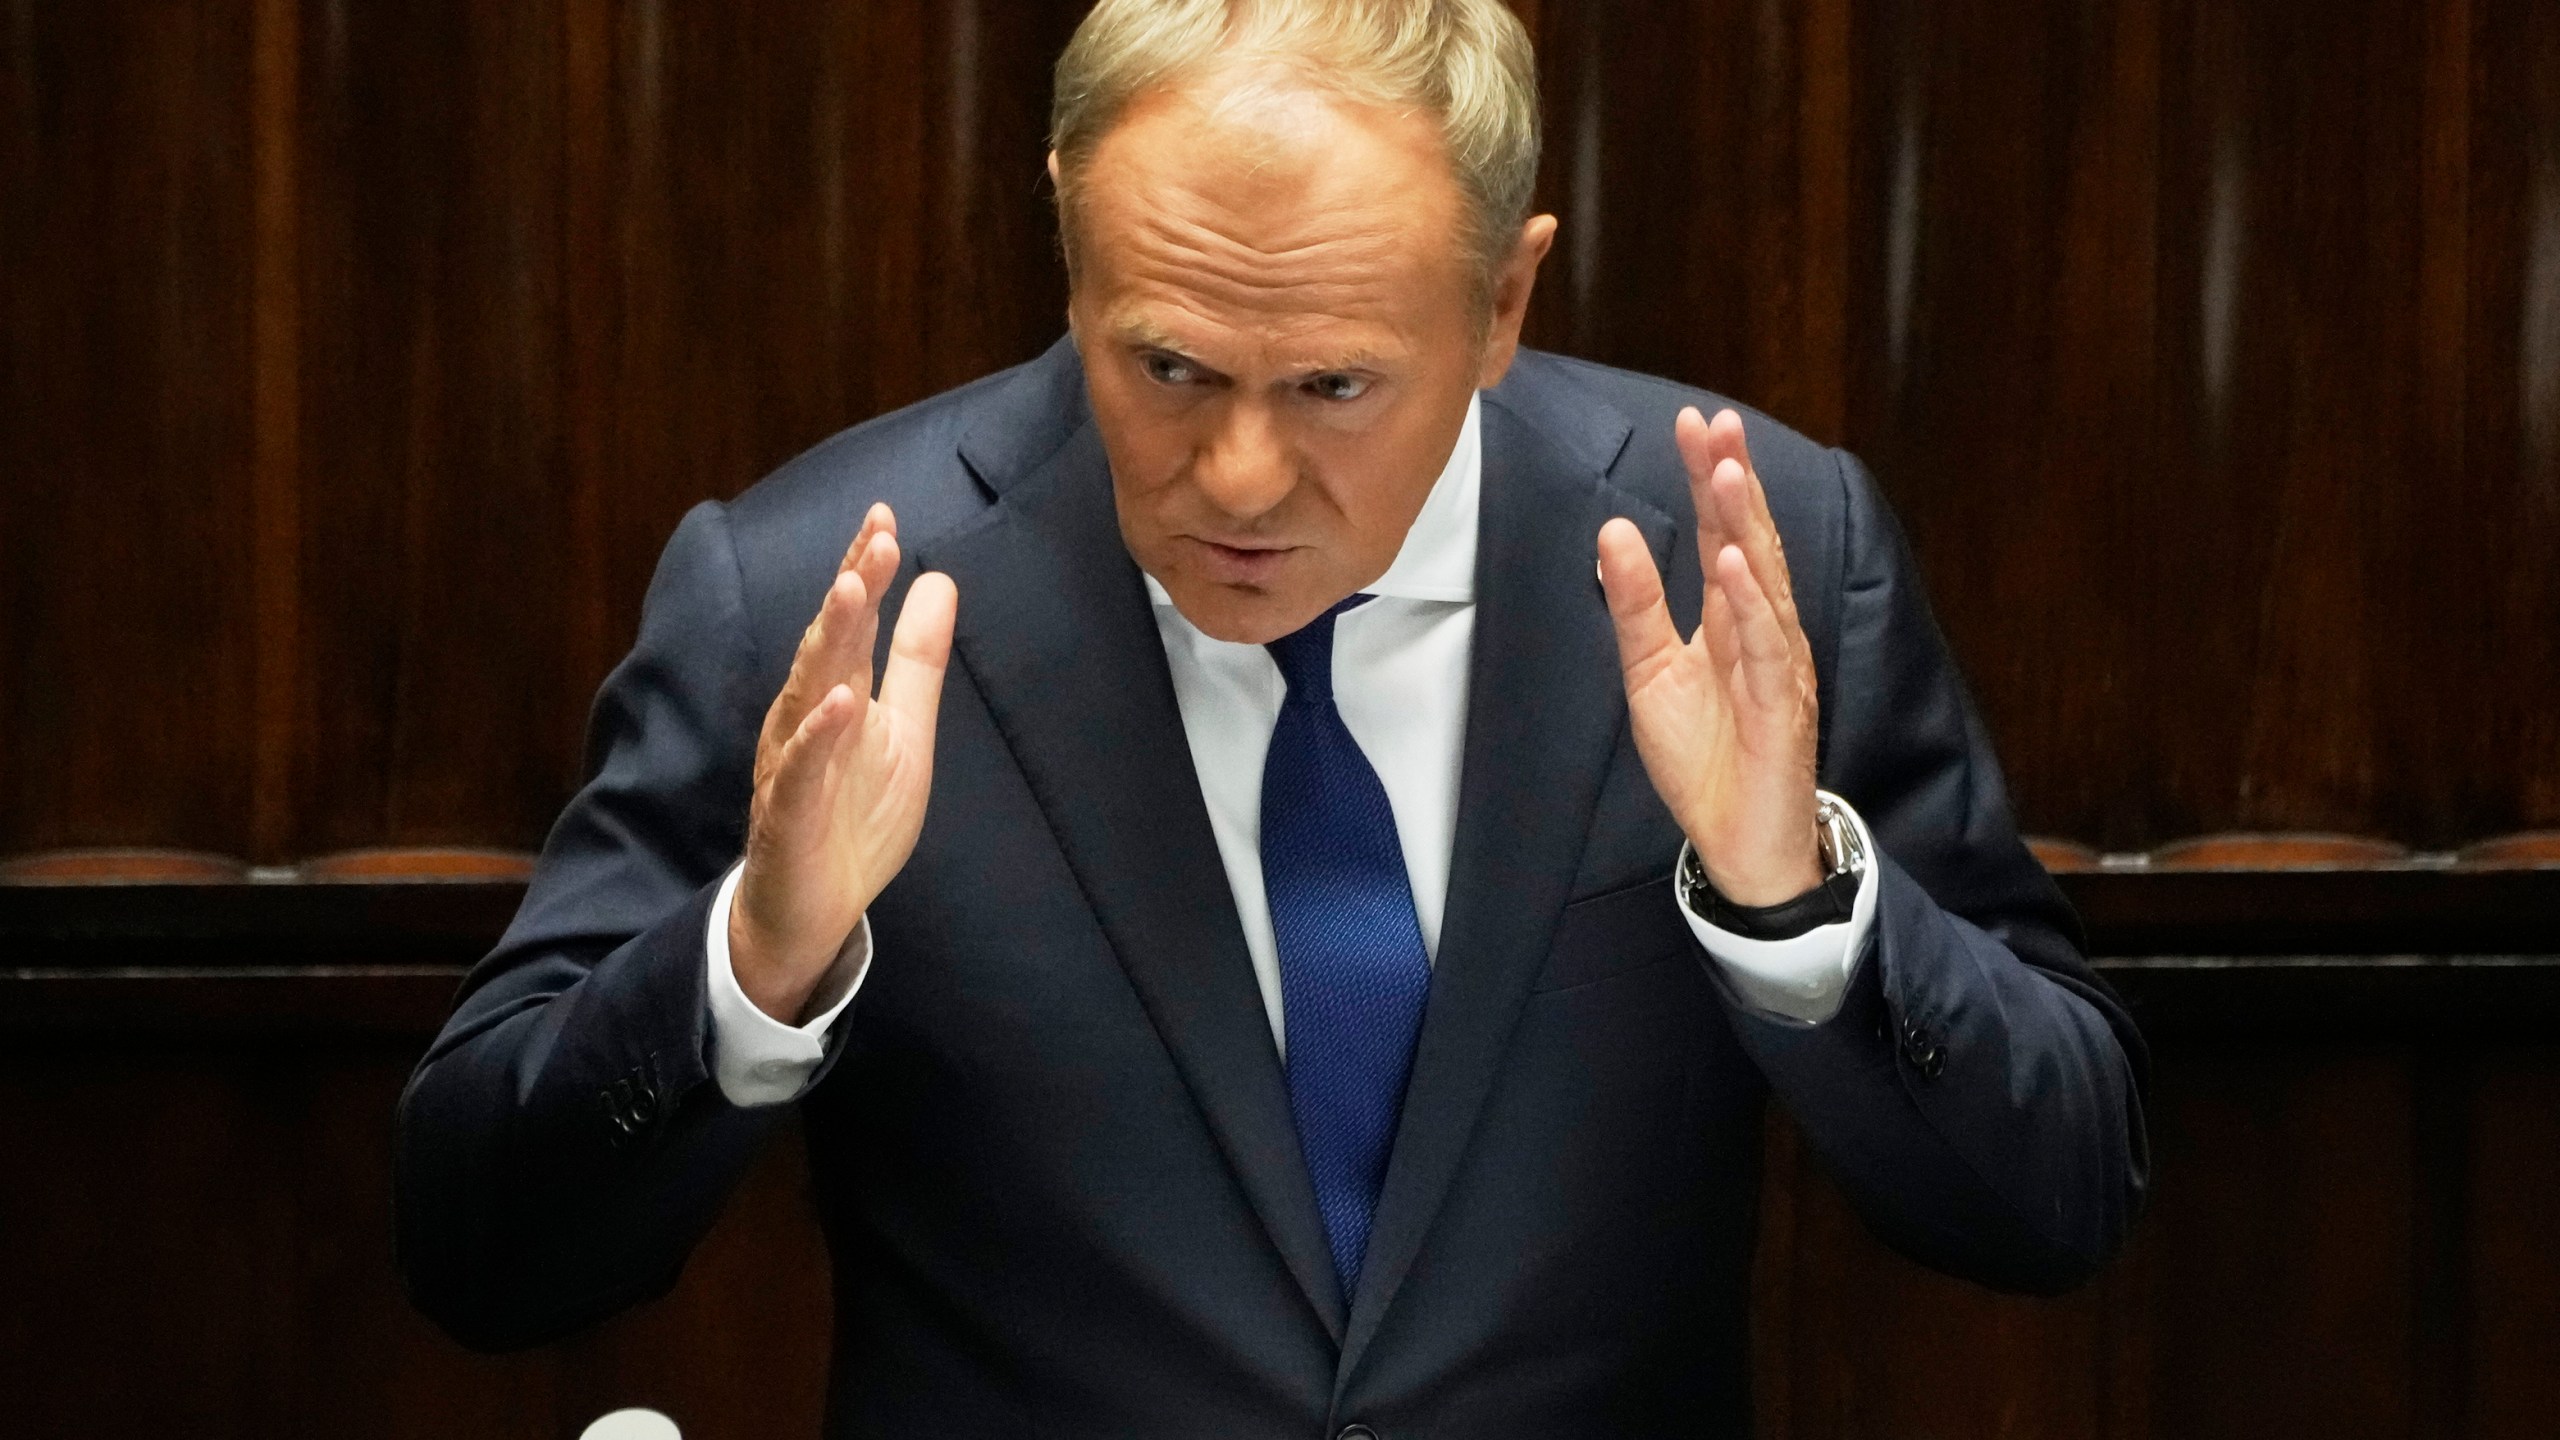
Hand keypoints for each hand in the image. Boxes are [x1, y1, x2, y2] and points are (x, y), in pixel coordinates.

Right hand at [730, 504, 956, 1021]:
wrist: (813, 909)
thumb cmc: (853, 815)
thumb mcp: (905, 731)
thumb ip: (917, 660)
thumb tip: (940, 581)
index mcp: (837, 692)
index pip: (851, 621)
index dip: (866, 569)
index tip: (885, 515)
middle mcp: (806, 717)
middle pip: (828, 642)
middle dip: (851, 588)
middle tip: (877, 536)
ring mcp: (793, 764)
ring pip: (807, 691)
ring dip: (829, 639)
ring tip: (852, 589)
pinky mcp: (788, 815)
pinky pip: (801, 771)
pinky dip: (818, 735)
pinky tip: (839, 702)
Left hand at [1597, 407, 1821, 905]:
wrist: (1738, 843)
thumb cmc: (1706, 758)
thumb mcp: (1650, 673)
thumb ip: (1636, 605)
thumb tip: (1613, 531)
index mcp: (1732, 619)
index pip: (1724, 534)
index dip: (1709, 480)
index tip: (1695, 424)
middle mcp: (1764, 631)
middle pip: (1749, 542)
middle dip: (1732, 481)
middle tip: (1716, 424)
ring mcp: (1778, 666)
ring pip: (1764, 583)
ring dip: (1745, 526)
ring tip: (1725, 472)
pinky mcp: (1781, 707)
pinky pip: (1767, 648)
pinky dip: (1752, 604)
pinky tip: (1734, 564)